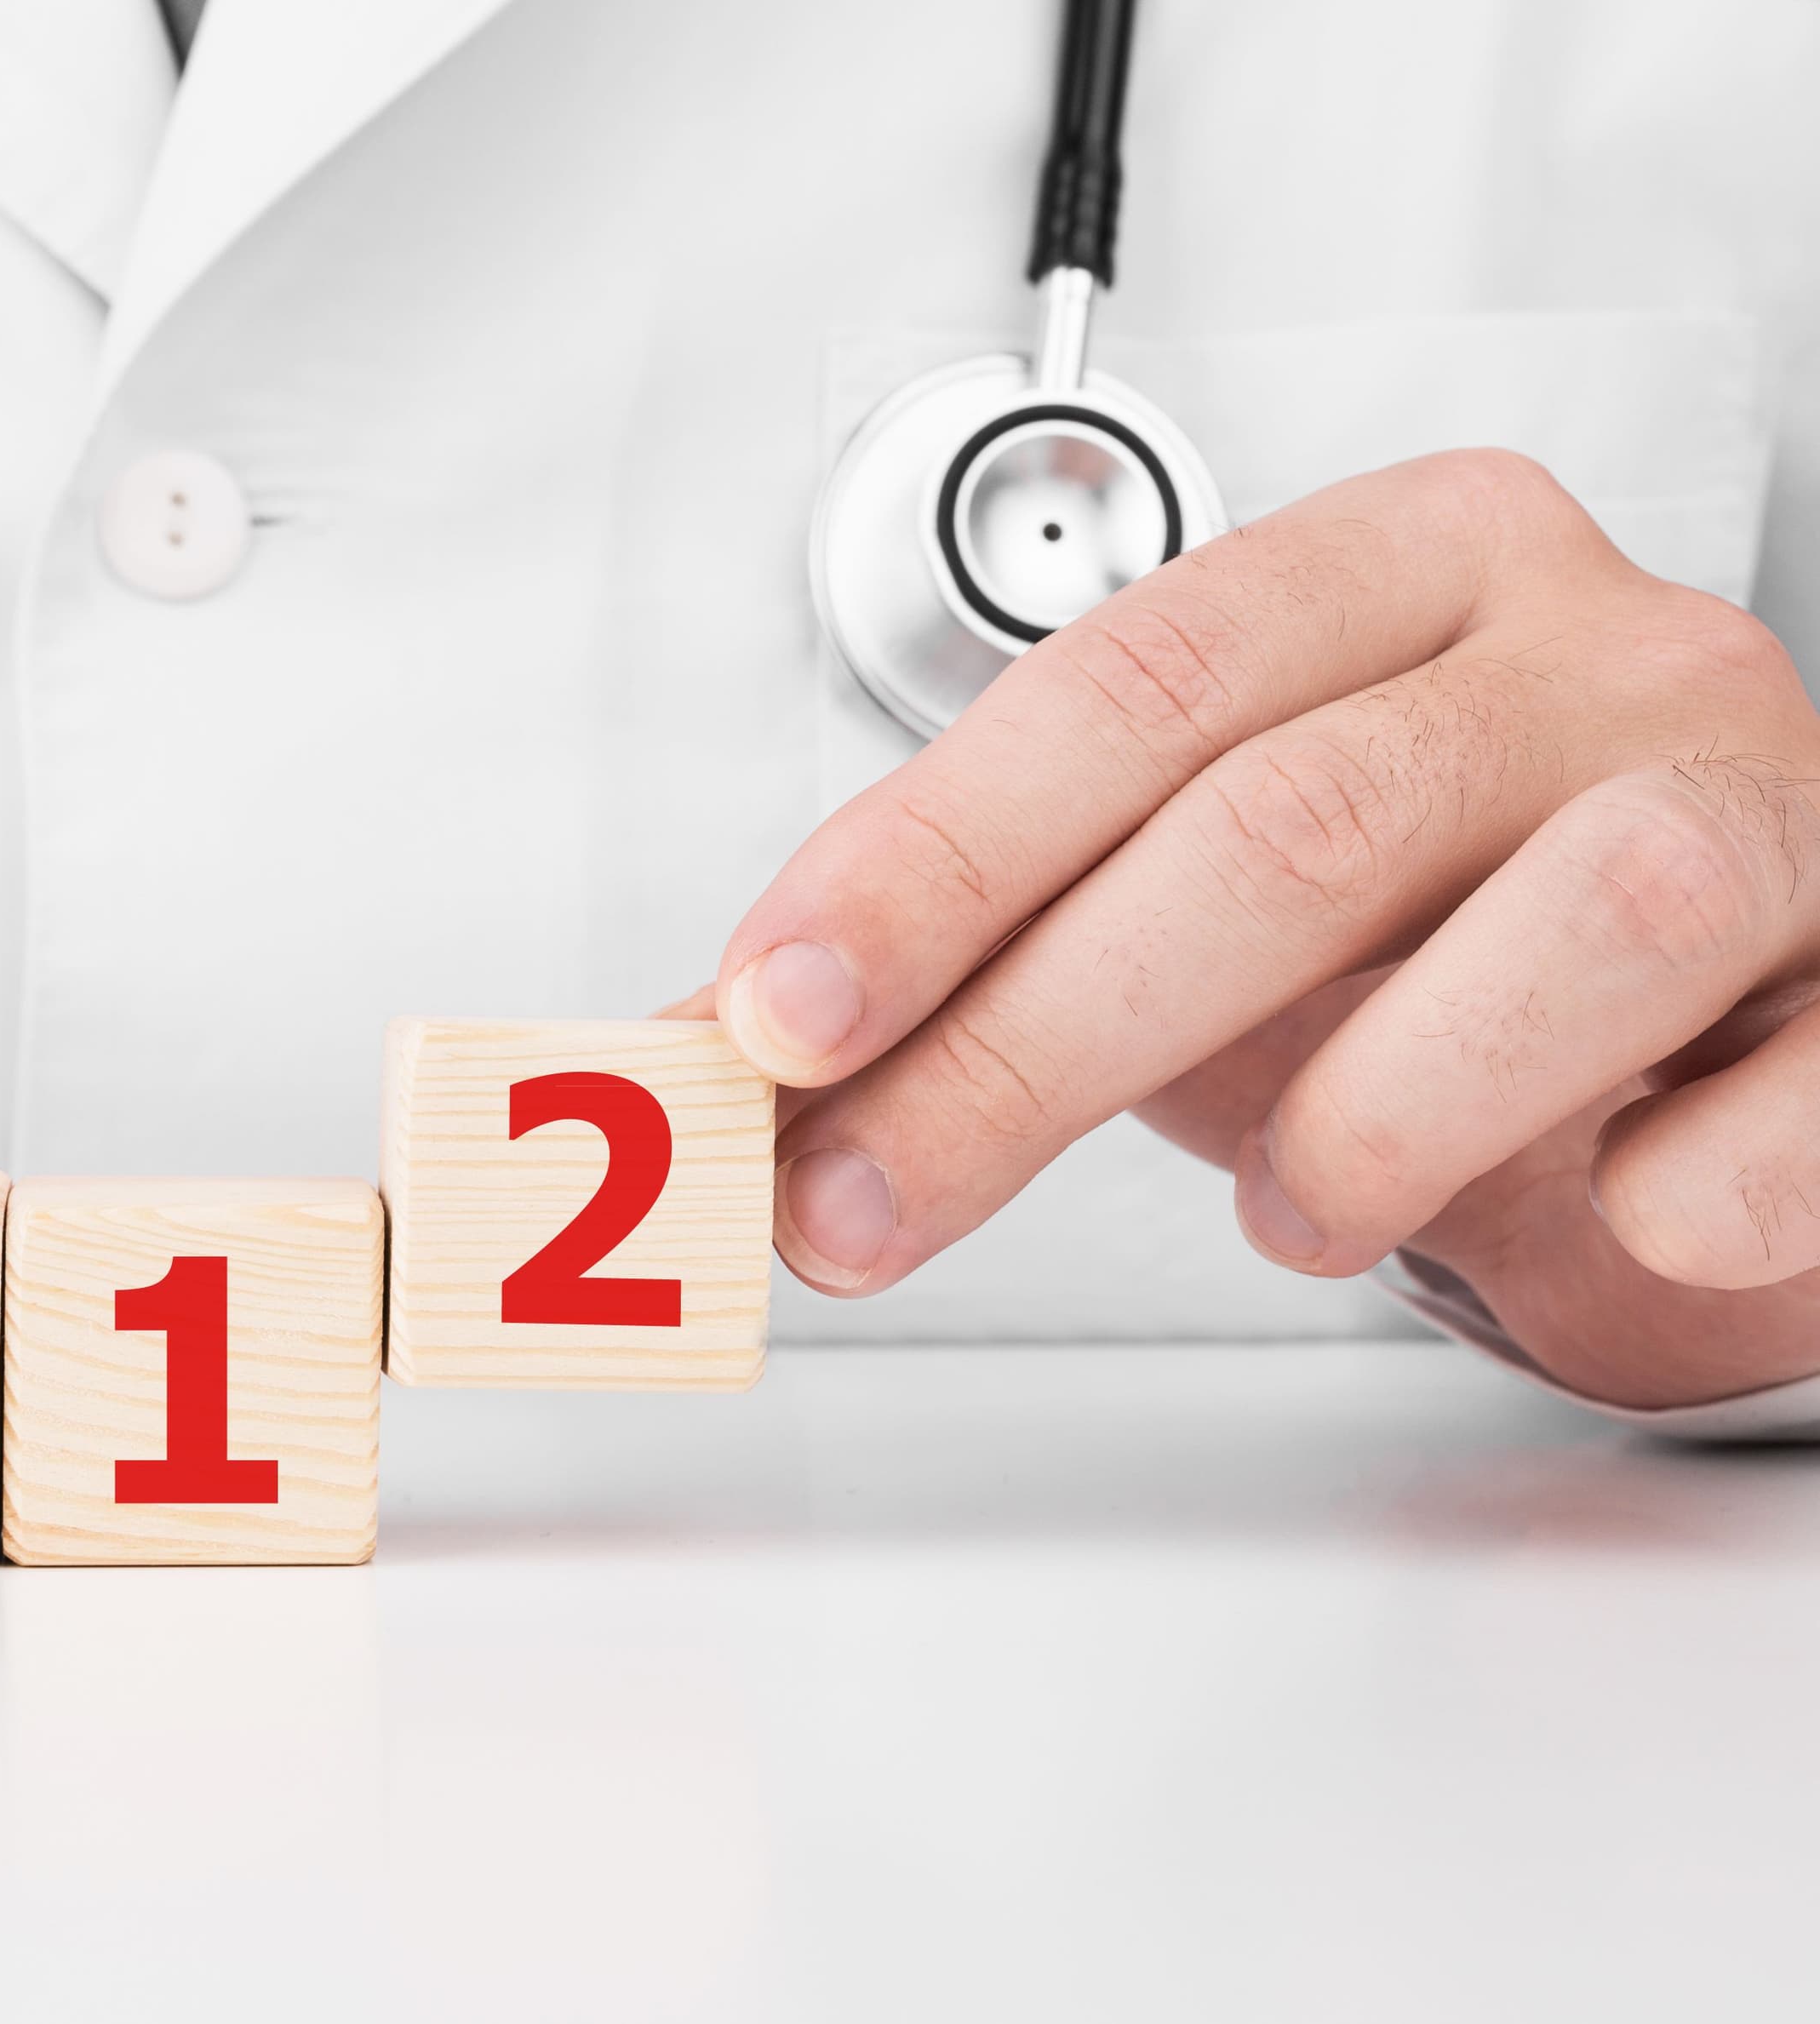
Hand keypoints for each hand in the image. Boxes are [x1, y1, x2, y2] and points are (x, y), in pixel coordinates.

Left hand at [707, 449, 1819, 1408]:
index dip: (934, 858)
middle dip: (1034, 1043)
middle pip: (1289, 819)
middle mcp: (1591, 648)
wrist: (1746, 1002)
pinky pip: (1805, 1083)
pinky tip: (1612, 1213)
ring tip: (1290, 1221)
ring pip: (1580, 913)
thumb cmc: (1449, 929)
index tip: (769, 1009)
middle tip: (869, 1200)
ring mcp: (1775, 793)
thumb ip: (994, 948)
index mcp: (1401, 573)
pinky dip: (1685, 1177)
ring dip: (1376, 1112)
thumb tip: (724, 1049)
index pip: (1128, 687)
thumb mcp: (1198, 904)